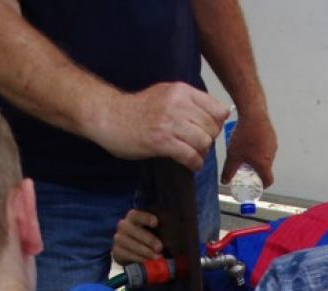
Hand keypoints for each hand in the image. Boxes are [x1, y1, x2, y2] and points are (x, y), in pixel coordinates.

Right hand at [95, 82, 227, 171]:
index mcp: (181, 91)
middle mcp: (177, 104)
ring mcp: (169, 123)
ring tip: (192, 154)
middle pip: (212, 128)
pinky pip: (190, 155)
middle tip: (198, 145)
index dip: (216, 124)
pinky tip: (190, 164)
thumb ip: (189, 101)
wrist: (109, 116)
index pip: (218, 109)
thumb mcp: (166, 94)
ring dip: (201, 153)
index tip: (207, 130)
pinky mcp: (161, 141)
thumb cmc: (136, 109)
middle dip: (209, 140)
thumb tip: (218, 114)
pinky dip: (194, 163)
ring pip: (204, 142)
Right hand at [112, 209, 163, 264]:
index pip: (136, 214)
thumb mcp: (154, 231)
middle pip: (132, 229)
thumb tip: (172, 234)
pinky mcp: (116, 251)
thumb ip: (159, 230)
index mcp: (133, 217)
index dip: (145, 218)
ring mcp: (118, 238)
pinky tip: (147, 261)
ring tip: (156, 257)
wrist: (133, 251)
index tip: (156, 223)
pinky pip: (125, 254)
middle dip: (148, 239)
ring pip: (128, 242)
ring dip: (143, 250)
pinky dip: (137, 258)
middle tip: (160, 247)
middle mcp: (123, 225)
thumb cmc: (147, 238)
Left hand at [222, 105, 276, 186]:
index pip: (268, 180)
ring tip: (245, 151)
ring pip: (266, 155)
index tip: (256, 184)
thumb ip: (229, 171)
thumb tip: (225, 181)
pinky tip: (248, 139)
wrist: (253, 113)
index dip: (262, 185)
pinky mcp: (271, 134)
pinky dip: (259, 146)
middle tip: (245, 166)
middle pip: (266, 168)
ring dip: (257, 157)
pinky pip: (266, 144)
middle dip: (256, 169)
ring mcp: (273, 143)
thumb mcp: (233, 155)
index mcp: (264, 163)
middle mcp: (271, 155)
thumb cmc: (245, 135)